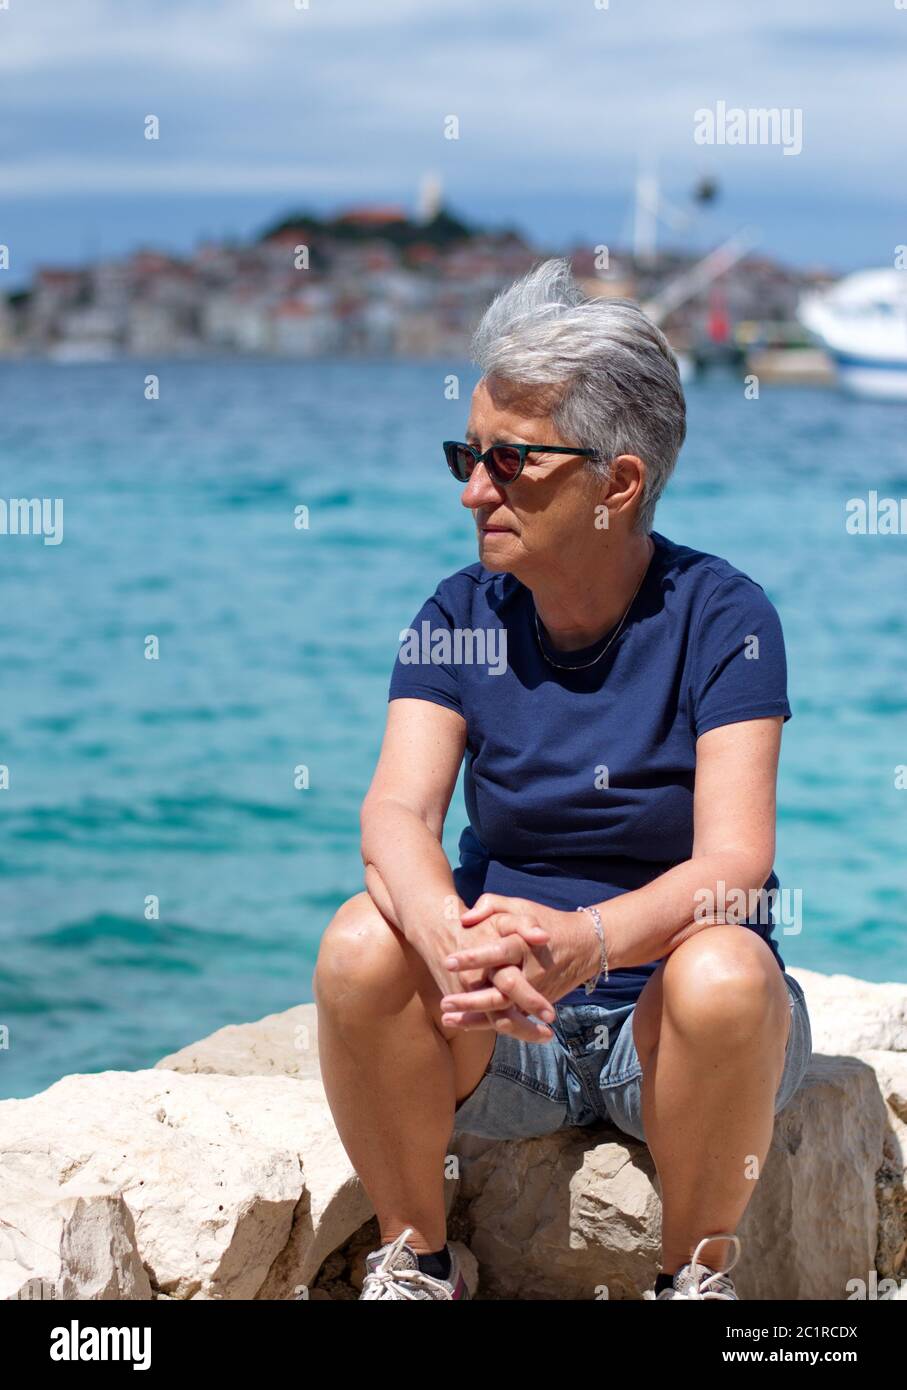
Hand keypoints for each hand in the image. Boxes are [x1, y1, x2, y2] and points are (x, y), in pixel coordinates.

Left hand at [440, 894, 600, 1037]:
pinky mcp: (536, 1005)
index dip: (474, 957)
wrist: (583, 946)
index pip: (498, 952)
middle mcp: (530, 971)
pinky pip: (513, 1019)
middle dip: (473, 999)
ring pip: (506, 1011)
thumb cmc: (545, 920)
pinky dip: (489, 1025)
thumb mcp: (519, 906)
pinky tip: (463, 1025)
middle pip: (502, 990)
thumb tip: (465, 919)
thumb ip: (491, 905)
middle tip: (445, 1002)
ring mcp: (535, 992)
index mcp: (523, 944)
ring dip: (476, 1018)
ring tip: (448, 1019)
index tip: (449, 962)